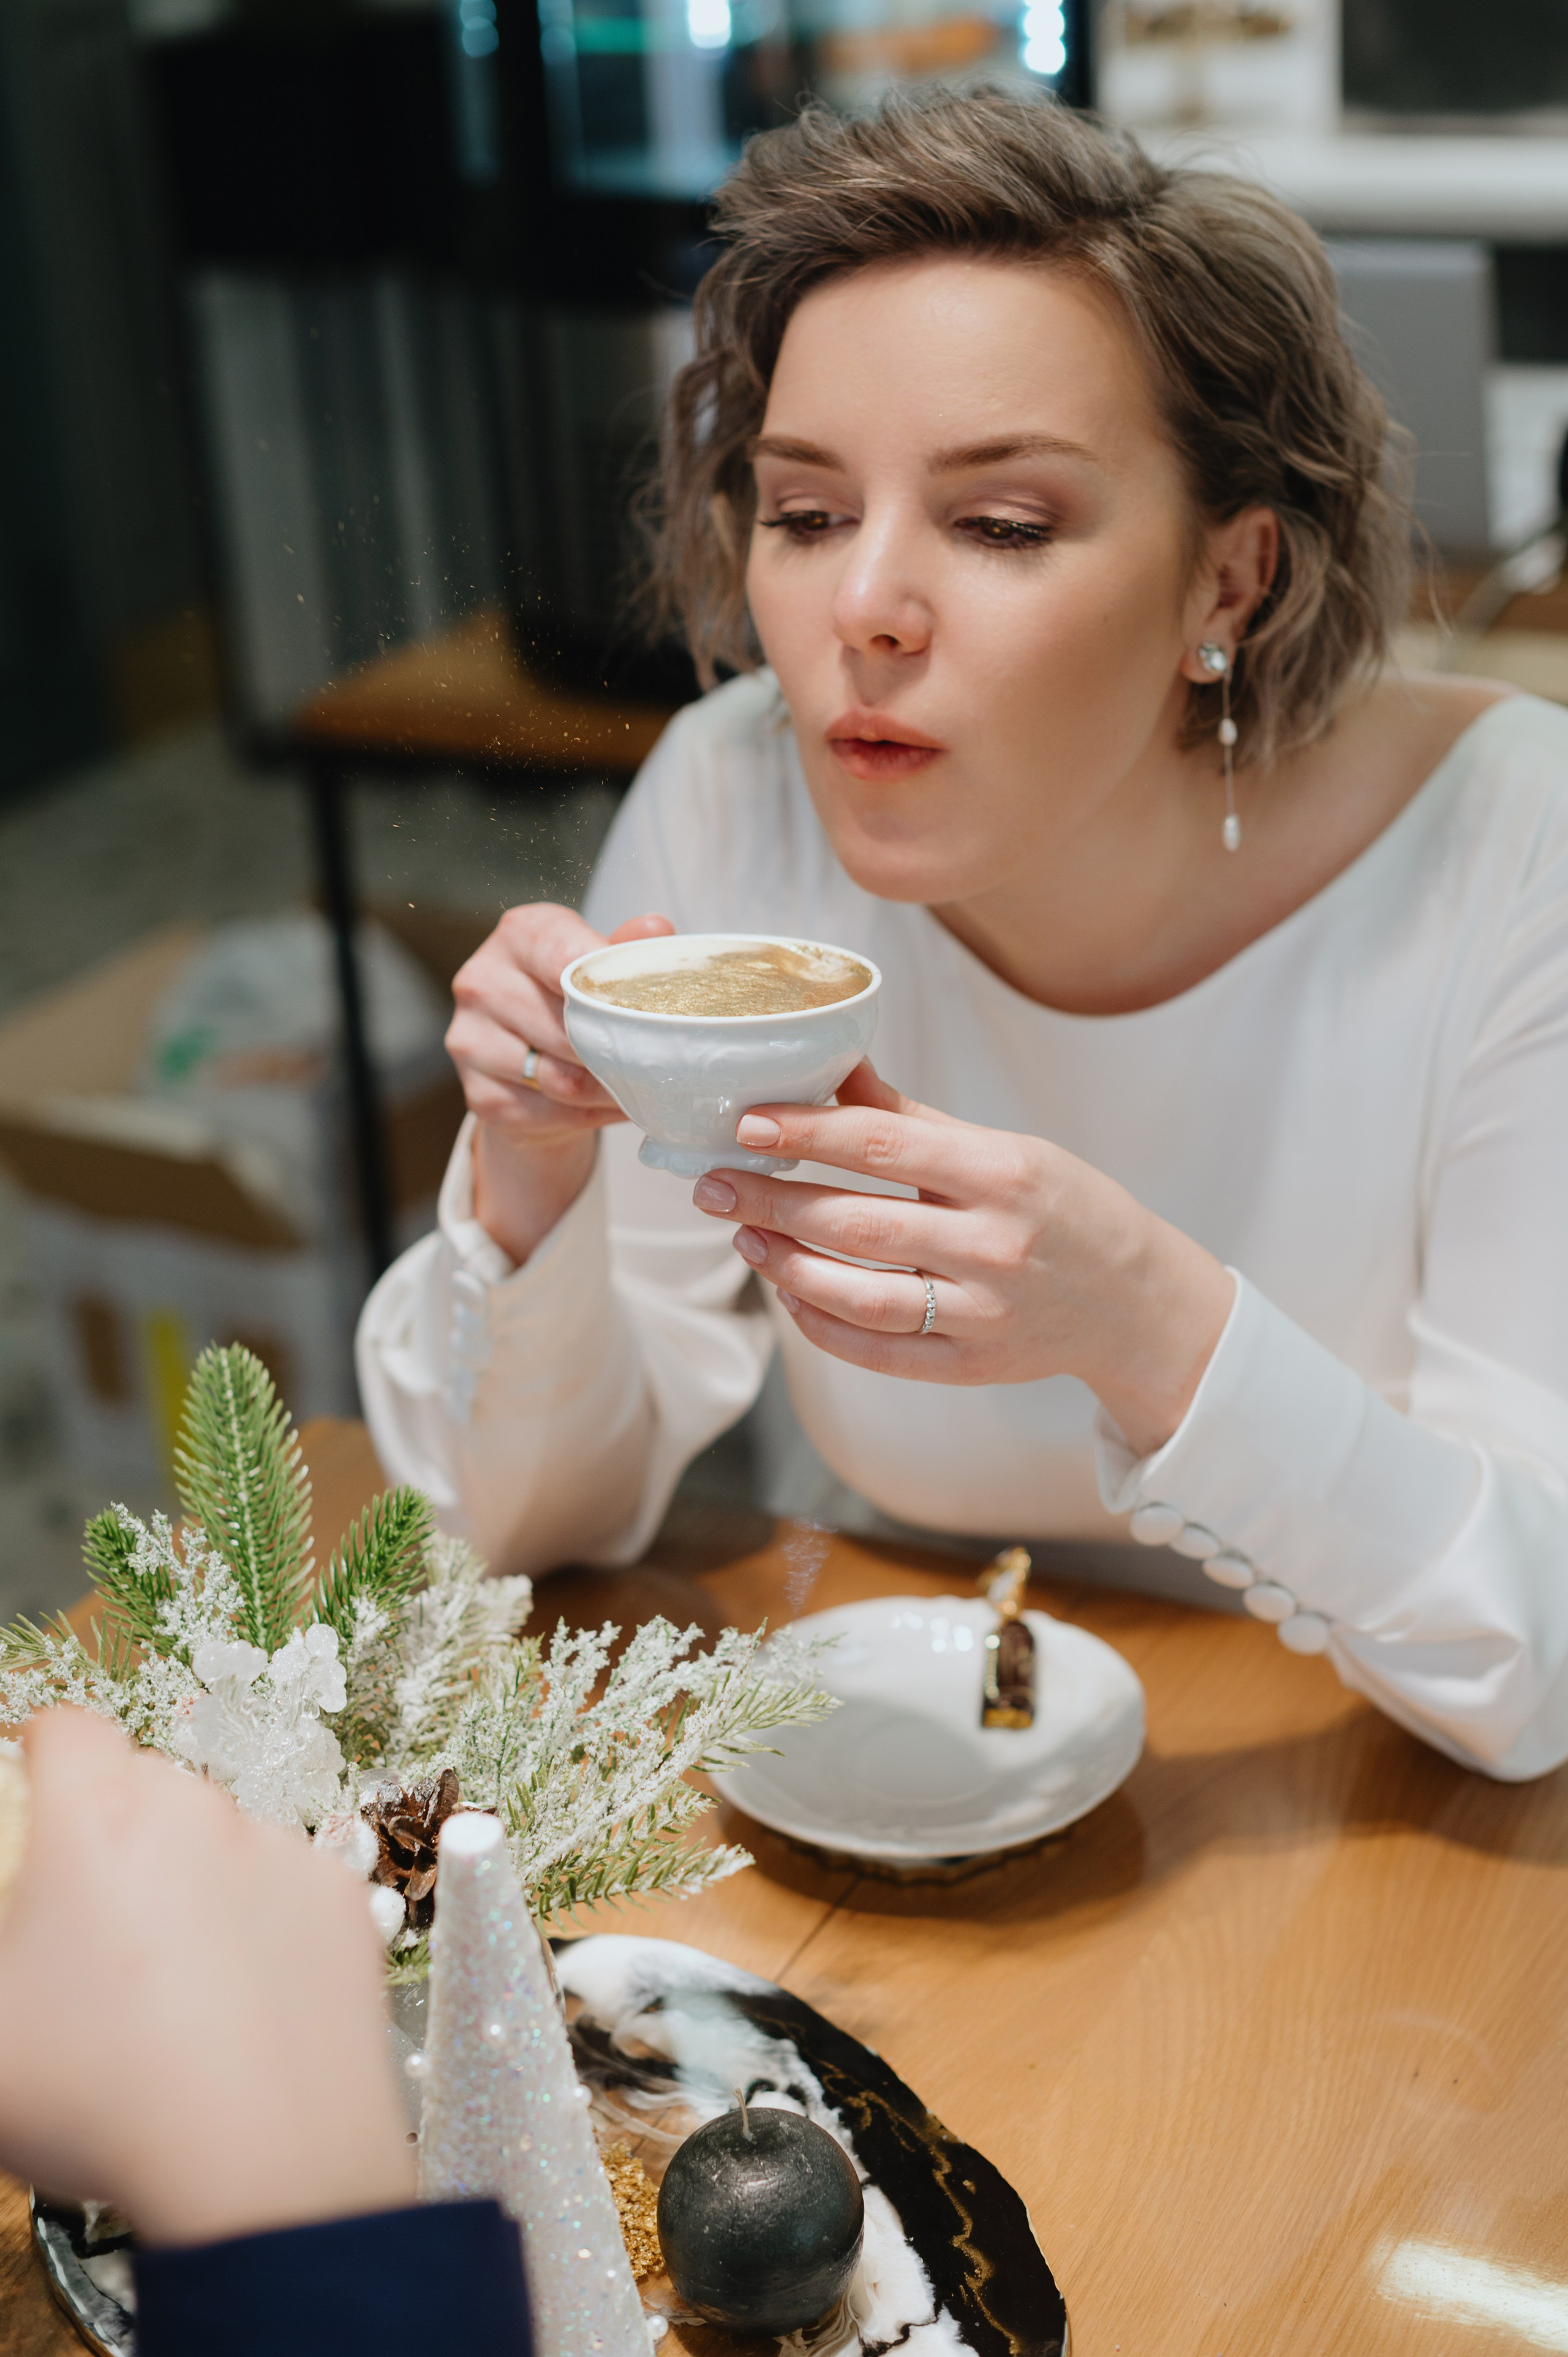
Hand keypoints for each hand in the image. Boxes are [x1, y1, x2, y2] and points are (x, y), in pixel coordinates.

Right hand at [0, 1710, 414, 2246]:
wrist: (265, 2165)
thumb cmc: (106, 2100)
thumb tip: (20, 1932)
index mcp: (97, 1820)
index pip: (64, 1730)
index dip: (41, 1759)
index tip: (33, 1803)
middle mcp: (198, 1811)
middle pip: (144, 1785)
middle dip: (112, 1837)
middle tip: (90, 1931)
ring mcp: (282, 1850)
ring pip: (218, 1838)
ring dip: (190, 1882)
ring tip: (168, 1988)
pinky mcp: (342, 1900)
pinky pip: (286, 1886)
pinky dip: (262, 1923)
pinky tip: (239, 2002)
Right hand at [447, 902, 673, 1263]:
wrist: (521, 1061)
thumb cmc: (566, 999)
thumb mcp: (595, 962)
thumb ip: (624, 948)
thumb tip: (656, 929)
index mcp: (517, 936)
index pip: (567, 958)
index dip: (614, 988)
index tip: (653, 1009)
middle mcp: (482, 982)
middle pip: (571, 1028)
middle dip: (622, 1050)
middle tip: (664, 1060)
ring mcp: (472, 1041)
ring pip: (565, 1079)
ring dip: (612, 1088)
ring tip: (643, 1085)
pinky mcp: (481, 1096)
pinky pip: (554, 1113)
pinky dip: (593, 1114)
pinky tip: (612, 1104)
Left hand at [690, 1062, 1233, 1455]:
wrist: (1137, 1304)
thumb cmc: (1064, 1210)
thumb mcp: (1004, 1148)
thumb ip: (912, 1118)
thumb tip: (832, 1067)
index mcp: (1004, 1174)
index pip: (885, 1145)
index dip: (807, 1132)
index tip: (746, 1123)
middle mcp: (994, 1245)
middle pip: (857, 1222)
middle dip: (772, 1201)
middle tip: (712, 1183)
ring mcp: (983, 1313)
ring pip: (859, 1294)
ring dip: (787, 1265)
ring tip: (745, 1235)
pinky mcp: (972, 1367)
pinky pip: (878, 1352)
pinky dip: (822, 1326)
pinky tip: (790, 1294)